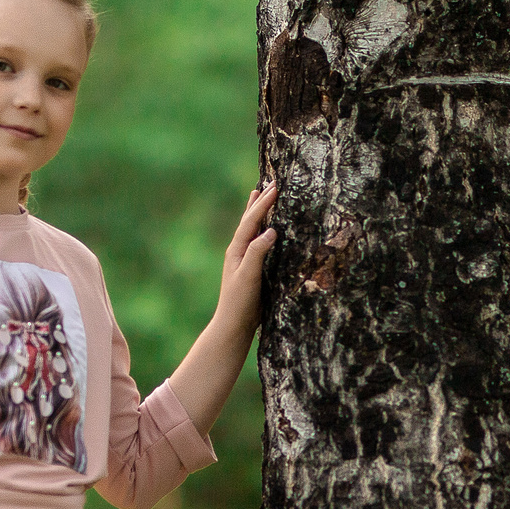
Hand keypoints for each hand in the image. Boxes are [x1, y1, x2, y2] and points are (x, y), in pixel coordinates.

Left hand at [217, 175, 277, 334]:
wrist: (233, 325)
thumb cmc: (240, 302)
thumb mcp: (249, 276)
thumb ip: (258, 252)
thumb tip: (271, 230)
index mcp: (237, 250)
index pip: (252, 221)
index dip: (264, 204)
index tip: (276, 187)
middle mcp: (239, 251)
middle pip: (250, 220)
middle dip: (260, 202)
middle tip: (270, 183)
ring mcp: (244, 259)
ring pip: (252, 228)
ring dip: (257, 211)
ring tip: (258, 194)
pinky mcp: (252, 269)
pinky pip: (257, 241)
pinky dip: (262, 229)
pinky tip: (267, 229)